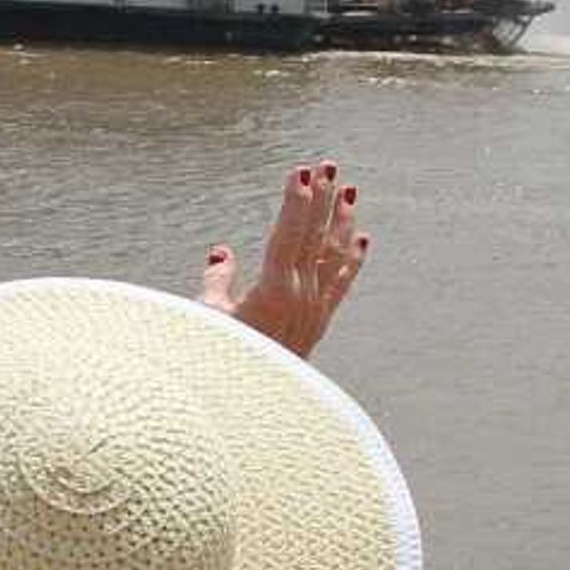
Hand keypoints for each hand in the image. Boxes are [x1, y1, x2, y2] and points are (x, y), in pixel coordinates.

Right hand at [197, 161, 366, 358]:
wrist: (250, 404)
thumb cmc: (222, 360)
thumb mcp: (209, 317)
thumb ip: (217, 280)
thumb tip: (222, 252)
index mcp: (274, 290)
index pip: (289, 234)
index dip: (296, 201)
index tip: (302, 173)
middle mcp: (301, 295)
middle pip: (315, 237)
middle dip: (322, 199)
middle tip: (329, 164)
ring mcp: (314, 309)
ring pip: (333, 255)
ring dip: (341, 221)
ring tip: (349, 190)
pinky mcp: (318, 322)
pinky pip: (341, 283)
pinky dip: (352, 260)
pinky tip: (361, 240)